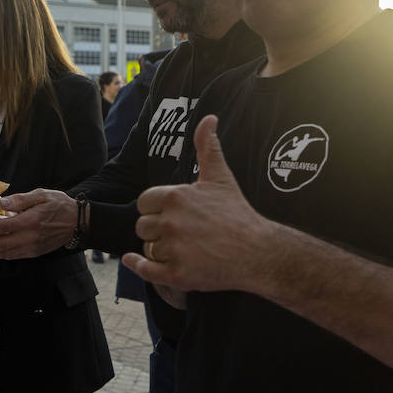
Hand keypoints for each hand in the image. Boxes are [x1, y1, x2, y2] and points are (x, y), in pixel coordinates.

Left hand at [0, 189, 74, 258]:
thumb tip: (1, 202)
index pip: (2, 227)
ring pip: (4, 253)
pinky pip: (13, 256)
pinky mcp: (34, 253)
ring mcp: (32, 247)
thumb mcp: (41, 194)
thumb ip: (20, 199)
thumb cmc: (59, 205)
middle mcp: (30, 237)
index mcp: (31, 221)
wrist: (78, 222)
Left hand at [122, 115, 280, 294]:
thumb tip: (208, 117)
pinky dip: (137, 265)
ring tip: (182, 248)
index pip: (144, 202)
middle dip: (156, 229)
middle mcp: (171, 222)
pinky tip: (134, 260)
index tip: (171, 213)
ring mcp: (174, 249)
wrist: (259, 252)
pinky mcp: (177, 274)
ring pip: (147, 247)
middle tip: (179, 233)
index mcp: (176, 197)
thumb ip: (208, 147)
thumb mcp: (220, 177)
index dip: (155, 208)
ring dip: (158, 248)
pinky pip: (145, 269)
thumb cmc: (238, 214)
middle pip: (143, 226)